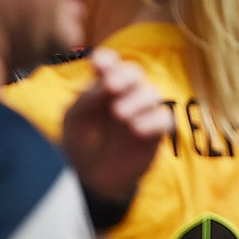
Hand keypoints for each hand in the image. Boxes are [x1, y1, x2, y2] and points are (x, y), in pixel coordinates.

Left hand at [59, 48, 173, 204]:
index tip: (99, 63)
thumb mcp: (75, 121)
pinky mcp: (155, 131)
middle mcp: (126, 93)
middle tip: (111, 86)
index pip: (109, 64)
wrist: (93, 178)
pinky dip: (152, 121)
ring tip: (120, 114)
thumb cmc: (81, 143)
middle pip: (134, 73)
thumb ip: (88, 100)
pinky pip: (163, 119)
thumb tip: (106, 82)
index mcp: (103, 86)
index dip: (107, 60)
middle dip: (125, 75)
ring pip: (152, 93)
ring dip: (137, 99)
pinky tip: (136, 129)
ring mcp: (142, 111)